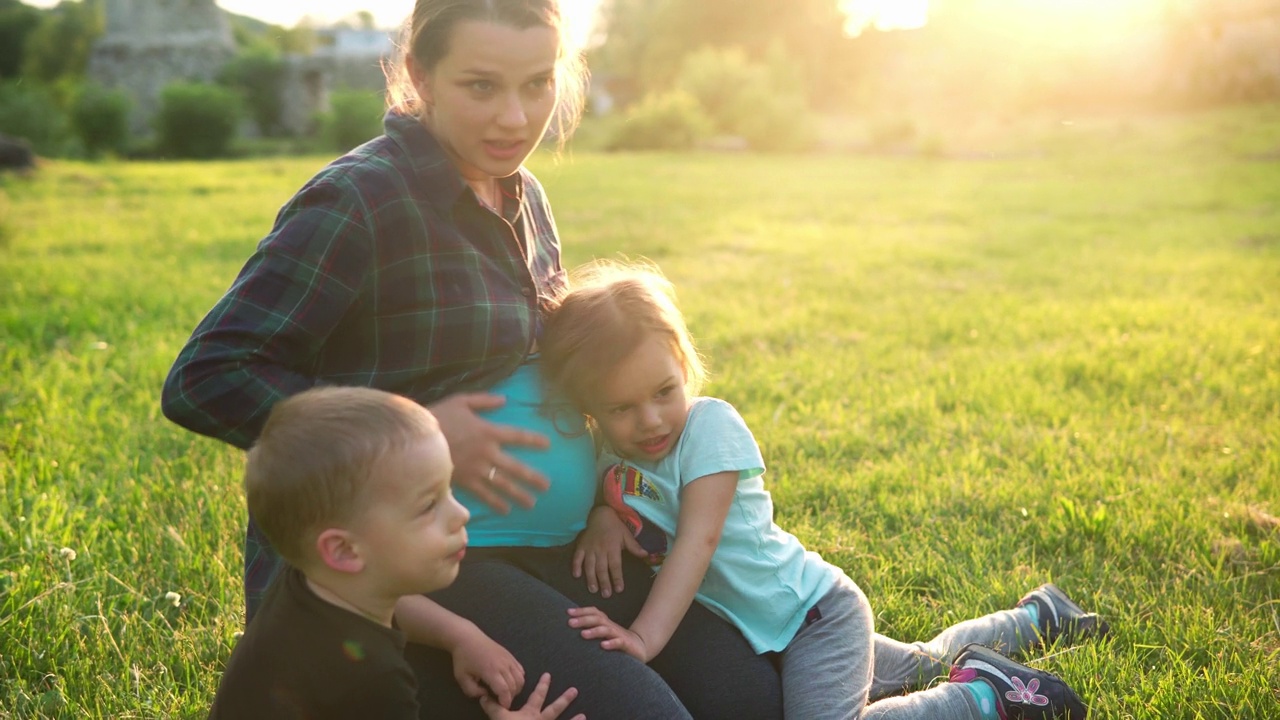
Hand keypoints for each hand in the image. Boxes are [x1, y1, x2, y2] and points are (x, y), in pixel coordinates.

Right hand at [430, 393, 550, 513]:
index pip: (517, 436)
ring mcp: (477, 469)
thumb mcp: (461, 401)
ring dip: (518, 494)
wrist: (417, 440)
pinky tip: (506, 510)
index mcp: (488, 431)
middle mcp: (487, 452)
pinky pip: (484, 494)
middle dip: (532, 477)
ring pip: (502, 484)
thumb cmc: (438, 417)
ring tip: (532, 503)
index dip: (533, 440)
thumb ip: (484, 400)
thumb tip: (504, 399)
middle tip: (547, 486)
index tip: (548, 445)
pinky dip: (495, 503)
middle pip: (515, 467)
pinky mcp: (465, 481)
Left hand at [451, 629, 525, 709]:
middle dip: (511, 697)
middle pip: (514, 686)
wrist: (468, 638)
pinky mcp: (510, 655)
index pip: (504, 690)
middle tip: (502, 701)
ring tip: (507, 692)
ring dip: (516, 688)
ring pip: (521, 678)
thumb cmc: (464, 658)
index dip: (505, 701)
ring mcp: (508, 659)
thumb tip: (486, 695)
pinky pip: (521, 669)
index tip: (502, 707)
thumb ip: (472, 691)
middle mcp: (503, 665)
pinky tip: (510, 681)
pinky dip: (519, 678)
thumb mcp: (462, 678)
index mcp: (490, 671)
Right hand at [479, 672, 583, 719]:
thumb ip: (493, 707)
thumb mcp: (500, 718)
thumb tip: (484, 696)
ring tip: (584, 716)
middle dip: (564, 700)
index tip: (548, 674)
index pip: (537, 697)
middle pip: (554, 709)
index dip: (542, 686)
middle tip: (575, 690)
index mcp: (530, 714)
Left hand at [566, 606, 651, 662]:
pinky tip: (603, 645)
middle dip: (583, 619)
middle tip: (570, 622)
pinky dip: (611, 643)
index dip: (582, 611)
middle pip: (597, 619)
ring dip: (594, 631)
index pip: (594, 612)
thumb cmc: (617, 641)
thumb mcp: (604, 634)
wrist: (640, 647)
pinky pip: (619, 642)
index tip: (568, 612)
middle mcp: (611, 627)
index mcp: (605, 623)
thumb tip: (573, 627)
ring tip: (583, 634)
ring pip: (606, 630)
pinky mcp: (626, 645)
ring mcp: (618, 635)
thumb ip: (592, 630)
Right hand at [572, 507, 646, 597]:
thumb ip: (634, 547)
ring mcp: (589, 548)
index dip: (617, 578)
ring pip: (589, 566)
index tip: (619, 589)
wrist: (600, 514)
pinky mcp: (581, 546)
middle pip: (602, 569)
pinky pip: (577, 557)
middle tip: (606, 595)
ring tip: (593, 589)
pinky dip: (576, 566)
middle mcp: (601, 550)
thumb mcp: (627, 535)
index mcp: (613, 548)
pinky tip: (576, 575)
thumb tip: (646, 555)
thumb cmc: (615, 527)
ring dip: (591, 578)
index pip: (615, 566)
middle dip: (604, 582)